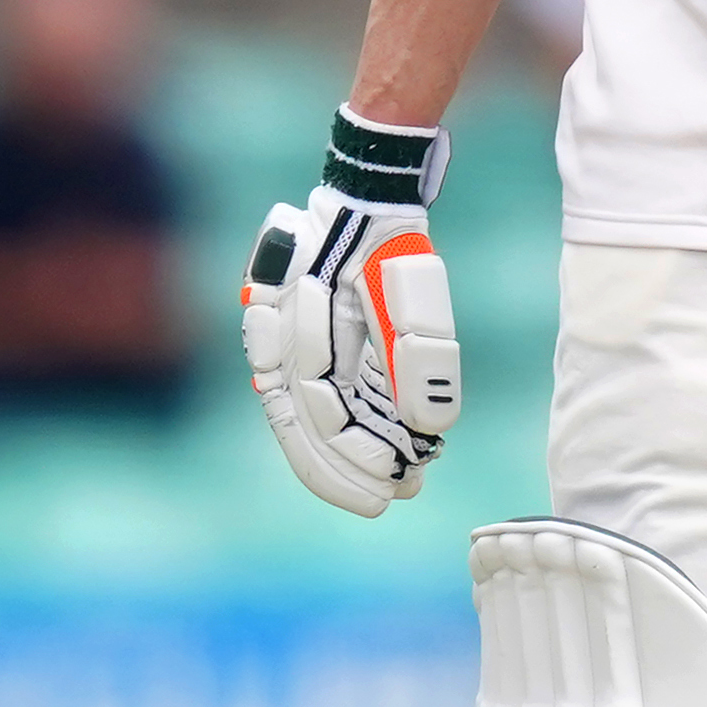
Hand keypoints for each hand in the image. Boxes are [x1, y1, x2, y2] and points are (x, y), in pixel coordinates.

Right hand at [240, 111, 462, 514]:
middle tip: (382, 503)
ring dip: (333, 457)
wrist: (361, 203)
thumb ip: (420, 356)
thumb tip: (430, 426)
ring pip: (294, 418)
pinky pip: (294, 399)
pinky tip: (357, 452)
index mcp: (304, 327)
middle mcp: (277, 341)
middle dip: (342, 471)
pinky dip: (322, 431)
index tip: (395, 487)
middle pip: (302, 425)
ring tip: (379, 486)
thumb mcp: (413, 292)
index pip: (326, 413)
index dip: (358, 456)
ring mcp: (275, 343)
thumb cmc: (388, 245)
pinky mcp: (284, 345)